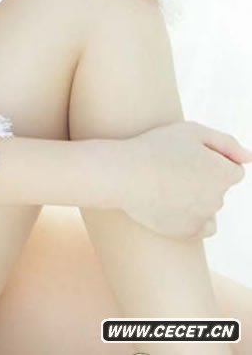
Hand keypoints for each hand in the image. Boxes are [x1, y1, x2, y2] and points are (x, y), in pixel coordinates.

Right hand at [117, 120, 249, 239]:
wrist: (124, 174)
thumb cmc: (157, 147)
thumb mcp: (193, 131)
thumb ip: (227, 143)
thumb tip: (249, 158)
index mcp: (223, 173)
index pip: (233, 169)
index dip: (213, 159)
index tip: (189, 155)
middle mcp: (219, 198)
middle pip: (219, 188)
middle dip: (204, 178)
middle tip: (172, 165)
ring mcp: (204, 217)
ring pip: (209, 206)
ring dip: (196, 196)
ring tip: (166, 182)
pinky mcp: (188, 232)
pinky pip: (203, 226)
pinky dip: (194, 217)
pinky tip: (173, 203)